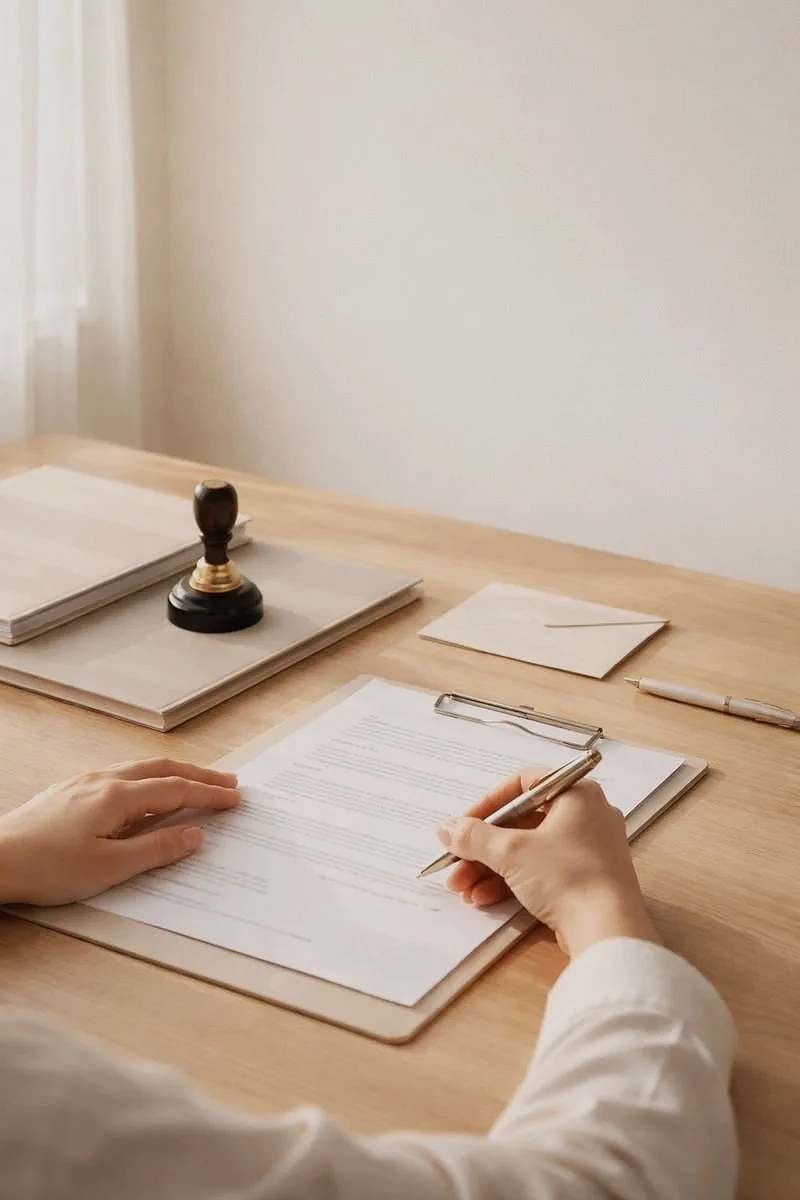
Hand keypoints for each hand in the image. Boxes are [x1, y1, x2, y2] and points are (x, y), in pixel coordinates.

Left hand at [0, 758, 240, 906]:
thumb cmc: (46, 868)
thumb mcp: (109, 868)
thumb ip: (156, 850)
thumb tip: (195, 835)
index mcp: (118, 797)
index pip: (176, 790)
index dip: (209, 794)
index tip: (235, 798)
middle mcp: (103, 781)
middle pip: (162, 769)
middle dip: (198, 775)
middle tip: (228, 782)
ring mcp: (84, 783)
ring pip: (140, 768)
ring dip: (173, 773)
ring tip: (194, 781)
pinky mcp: (69, 791)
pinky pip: (120, 775)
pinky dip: (146, 778)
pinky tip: (143, 791)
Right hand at [438, 769, 658, 958]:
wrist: (607, 931)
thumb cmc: (567, 877)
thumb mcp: (511, 852)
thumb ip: (474, 836)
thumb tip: (447, 829)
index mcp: (577, 794)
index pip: (523, 785)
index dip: (488, 804)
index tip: (464, 825)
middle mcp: (587, 816)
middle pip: (521, 822)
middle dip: (483, 846)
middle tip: (456, 862)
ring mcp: (588, 850)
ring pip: (529, 850)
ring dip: (491, 867)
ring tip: (463, 888)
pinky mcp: (586, 879)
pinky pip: (542, 871)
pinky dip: (512, 881)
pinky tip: (484, 898)